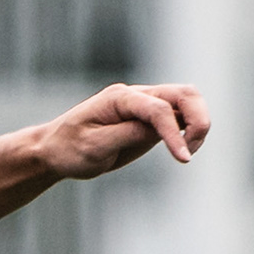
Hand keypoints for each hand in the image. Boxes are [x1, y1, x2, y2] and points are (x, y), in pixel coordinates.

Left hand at [34, 81, 207, 177]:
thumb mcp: (94, 147)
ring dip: (198, 123)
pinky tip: (184, 149)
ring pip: (187, 100)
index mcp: (119, 98)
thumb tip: (159, 129)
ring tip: (187, 153)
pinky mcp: (149, 118)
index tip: (183, 159)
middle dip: (199, 120)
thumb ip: (127, 134)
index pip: (158, 109)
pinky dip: (190, 128)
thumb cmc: (69, 148)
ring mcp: (145, 104)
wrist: (55, 149)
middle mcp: (136, 95)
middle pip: (184, 93)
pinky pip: (180, 115)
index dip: (174, 133)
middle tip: (190, 152)